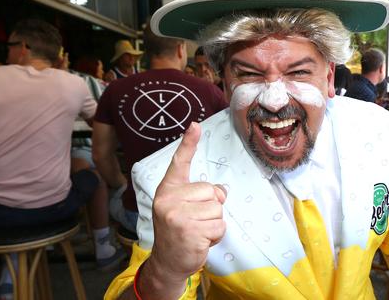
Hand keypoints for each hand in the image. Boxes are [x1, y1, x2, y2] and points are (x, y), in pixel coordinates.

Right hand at [149, 122, 226, 282]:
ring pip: (217, 209)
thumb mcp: (184, 208)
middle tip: (196, 221)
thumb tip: (220, 192)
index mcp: (168, 190)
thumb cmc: (179, 232)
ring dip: (214, 223)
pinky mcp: (189, 230)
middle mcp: (169, 199)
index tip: (195, 125)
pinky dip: (215, 235)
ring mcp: (177, 215)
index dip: (188, 143)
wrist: (167, 263)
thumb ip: (199, 195)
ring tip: (198, 231)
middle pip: (212, 191)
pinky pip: (219, 225)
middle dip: (212, 208)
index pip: (179, 163)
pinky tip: (200, 240)